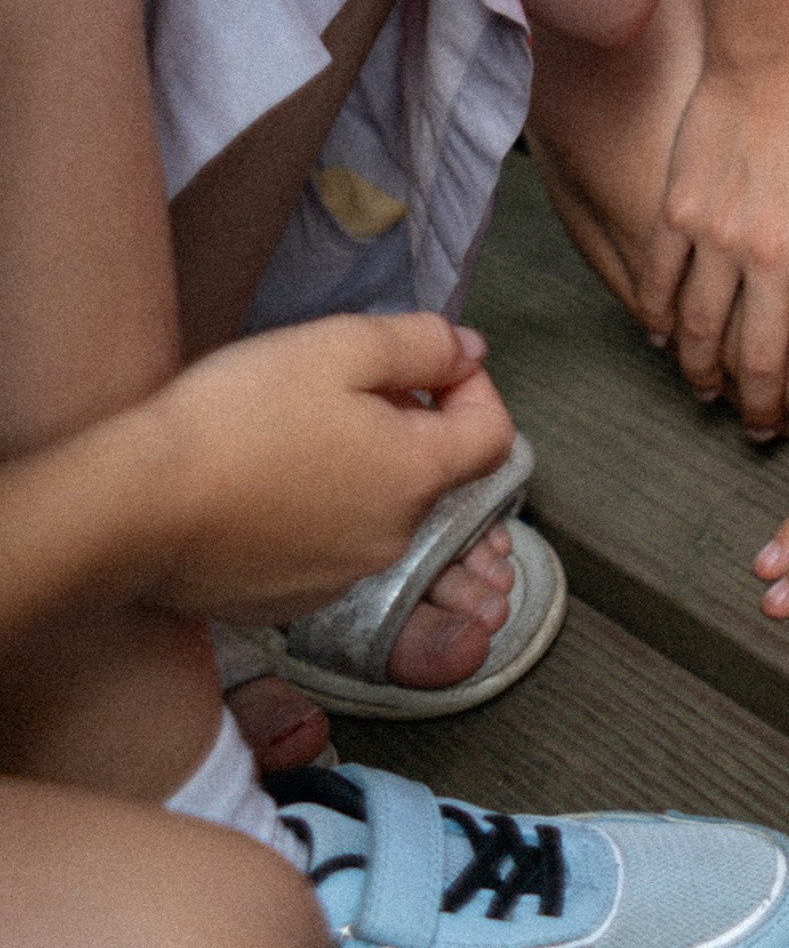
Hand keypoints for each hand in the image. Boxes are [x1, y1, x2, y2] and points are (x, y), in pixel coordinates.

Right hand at [136, 314, 514, 619]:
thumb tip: (469, 353)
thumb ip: (420, 345)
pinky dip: (314, 514)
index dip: (472, 387)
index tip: (424, 363)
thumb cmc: (240, 415)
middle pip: (429, 473)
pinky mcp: (286, 602)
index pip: (494, 436)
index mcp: (415, 477)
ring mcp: (338, 581)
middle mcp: (391, 540)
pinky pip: (325, 548)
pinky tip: (260, 485)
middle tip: (340, 388)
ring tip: (292, 433)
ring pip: (375, 510)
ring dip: (358, 469)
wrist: (135, 507)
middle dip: (404, 424)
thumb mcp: (340, 346)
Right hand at [639, 37, 788, 435]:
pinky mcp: (679, 209)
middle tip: (763, 428)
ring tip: (708, 394)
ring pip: (702, 332)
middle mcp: (773, 254)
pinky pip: (661, 280)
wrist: (782, 44)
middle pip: (761, 361)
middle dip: (763, 408)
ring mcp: (719, 234)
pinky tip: (662, 335)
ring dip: (703, 374)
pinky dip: (658, 316)